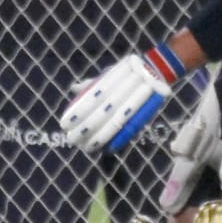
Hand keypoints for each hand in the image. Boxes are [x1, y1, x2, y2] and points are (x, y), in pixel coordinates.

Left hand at [60, 43, 186, 152]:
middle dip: (85, 129)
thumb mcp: (108, 75)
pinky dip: (117, 141)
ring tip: (86, 147)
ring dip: (99, 138)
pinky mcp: (142, 116)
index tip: (64, 123)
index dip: (77, 113)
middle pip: (100, 115)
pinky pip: (128, 131)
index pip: (90, 100)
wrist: (156, 72)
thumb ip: (92, 84)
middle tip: (72, 139)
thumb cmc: (127, 74)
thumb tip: (74, 89)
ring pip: (113, 124)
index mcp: (111, 81)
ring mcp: (133, 105)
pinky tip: (106, 149)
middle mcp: (122, 93)